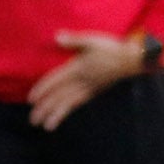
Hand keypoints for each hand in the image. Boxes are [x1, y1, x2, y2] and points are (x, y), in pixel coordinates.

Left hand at [28, 30, 145, 129]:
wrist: (131, 61)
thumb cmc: (111, 48)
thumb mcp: (92, 40)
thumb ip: (74, 40)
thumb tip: (56, 37)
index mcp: (78, 67)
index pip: (56, 80)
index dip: (43, 89)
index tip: (31, 99)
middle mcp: (82, 81)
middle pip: (60, 97)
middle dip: (46, 109)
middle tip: (33, 120)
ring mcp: (89, 88)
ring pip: (69, 104)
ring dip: (56, 115)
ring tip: (46, 126)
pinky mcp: (95, 92)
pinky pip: (78, 103)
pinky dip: (68, 111)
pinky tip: (61, 117)